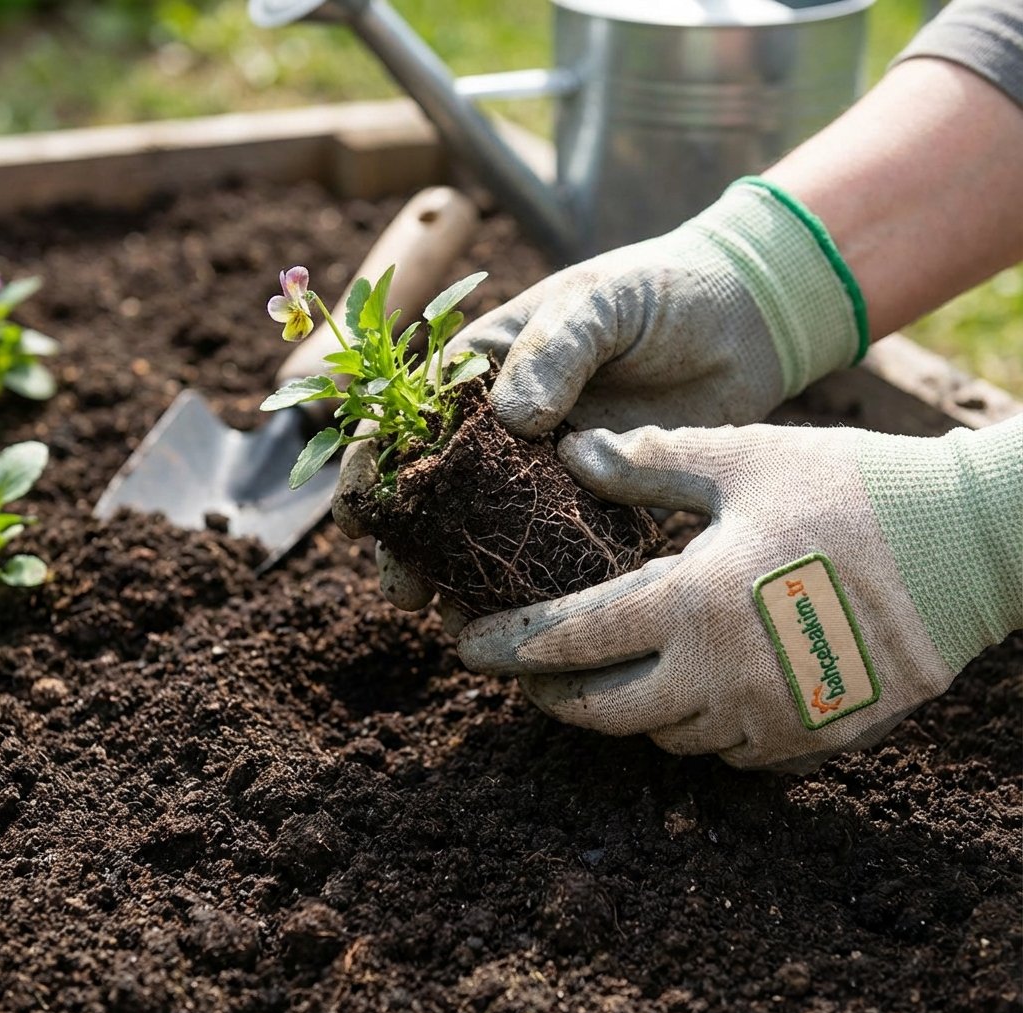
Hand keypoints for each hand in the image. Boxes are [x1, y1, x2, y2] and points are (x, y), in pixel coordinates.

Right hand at [335, 179, 866, 620]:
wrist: (750, 315)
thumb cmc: (665, 289)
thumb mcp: (601, 301)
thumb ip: (555, 349)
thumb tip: (514, 419)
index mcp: (485, 368)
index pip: (408, 419)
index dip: (375, 469)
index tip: (365, 520)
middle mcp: (509, 425)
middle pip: (442, 492)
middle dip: (414, 545)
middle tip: (409, 595)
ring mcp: (555, 467)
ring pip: (497, 530)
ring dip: (473, 574)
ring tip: (462, 620)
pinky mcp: (605, 497)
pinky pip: (567, 547)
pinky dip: (547, 581)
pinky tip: (535, 613)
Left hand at [457, 418, 1021, 771]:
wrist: (973, 543)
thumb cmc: (853, 487)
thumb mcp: (743, 458)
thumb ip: (649, 461)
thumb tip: (571, 450)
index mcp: (695, 602)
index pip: (573, 638)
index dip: (510, 643)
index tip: (465, 645)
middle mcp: (724, 675)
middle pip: (606, 710)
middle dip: (552, 696)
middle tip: (527, 677)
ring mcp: (773, 717)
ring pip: (666, 737)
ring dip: (628, 710)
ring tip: (611, 675)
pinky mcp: (816, 739)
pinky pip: (731, 755)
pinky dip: (699, 727)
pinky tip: (696, 689)